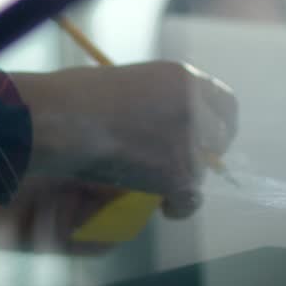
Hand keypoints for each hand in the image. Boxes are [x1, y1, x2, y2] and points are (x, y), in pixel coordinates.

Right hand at [10, 61, 237, 219]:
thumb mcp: (127, 85)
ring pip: (203, 171)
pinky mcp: (180, 174)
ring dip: (183, 179)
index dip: (215, 123)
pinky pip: (191, 200)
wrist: (62, 122)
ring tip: (155, 184)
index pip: (223, 102)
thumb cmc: (75, 99)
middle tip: (179, 164)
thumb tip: (159, 122)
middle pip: (221, 136)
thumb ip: (154, 100)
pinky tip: (165, 208)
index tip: (201, 136)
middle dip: (205, 152)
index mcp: (182, 77)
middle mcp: (195, 106)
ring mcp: (190, 141)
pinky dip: (178, 207)